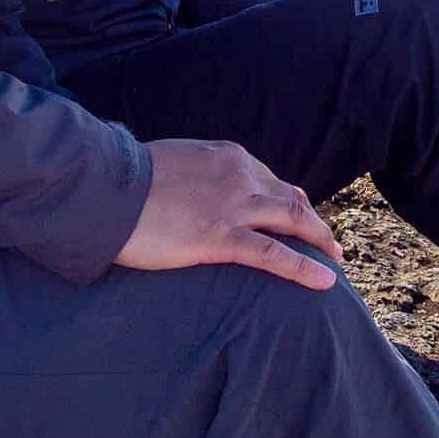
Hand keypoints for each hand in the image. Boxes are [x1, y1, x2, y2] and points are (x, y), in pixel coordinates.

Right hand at [118, 139, 343, 289]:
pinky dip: (304, 267)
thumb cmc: (125, 180)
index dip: (288, 200)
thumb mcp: (172, 163)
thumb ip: (197, 173)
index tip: (299, 216)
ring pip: (293, 221)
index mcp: (227, 157)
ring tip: (335, 260)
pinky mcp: (219, 237)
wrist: (103, 188)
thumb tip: (201, 188)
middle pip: (290, 200)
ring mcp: (231, 206)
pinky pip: (274, 254)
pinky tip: (325, 280)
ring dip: (320, 241)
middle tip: (329, 243)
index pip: (269, 180)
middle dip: (314, 223)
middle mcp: (239, 176)